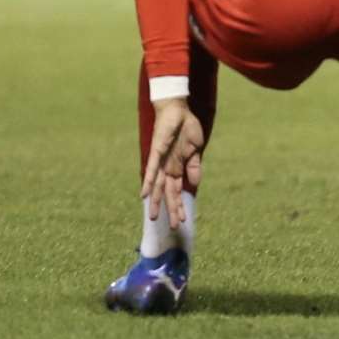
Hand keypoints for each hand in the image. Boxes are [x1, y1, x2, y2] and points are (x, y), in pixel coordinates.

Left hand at [140, 98, 204, 229]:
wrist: (179, 110)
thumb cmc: (187, 128)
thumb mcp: (195, 150)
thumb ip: (194, 167)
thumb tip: (195, 184)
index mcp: (178, 168)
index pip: (177, 191)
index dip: (180, 205)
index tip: (183, 220)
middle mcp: (167, 168)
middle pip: (167, 193)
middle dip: (171, 209)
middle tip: (173, 227)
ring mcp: (161, 161)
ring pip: (157, 186)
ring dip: (156, 202)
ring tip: (153, 218)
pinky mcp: (156, 152)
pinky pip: (150, 169)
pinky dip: (147, 182)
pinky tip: (143, 194)